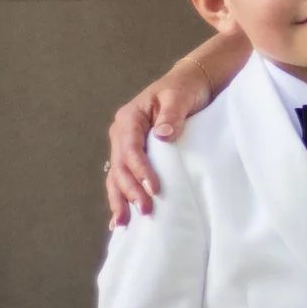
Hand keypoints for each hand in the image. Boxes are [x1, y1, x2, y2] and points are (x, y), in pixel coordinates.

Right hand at [103, 59, 217, 225]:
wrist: (189, 84)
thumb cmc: (185, 89)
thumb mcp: (180, 97)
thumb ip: (172, 115)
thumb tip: (162, 135)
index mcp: (129, 118)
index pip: (131, 149)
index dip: (140, 170)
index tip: (154, 188)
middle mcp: (122, 133)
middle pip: (120, 166)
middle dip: (130, 191)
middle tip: (145, 210)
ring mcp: (125, 145)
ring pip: (116, 176)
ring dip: (120, 199)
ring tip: (122, 223)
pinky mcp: (133, 155)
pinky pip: (122, 178)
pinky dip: (120, 197)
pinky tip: (118, 218)